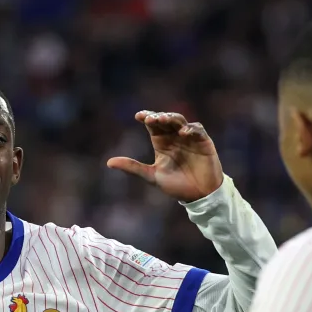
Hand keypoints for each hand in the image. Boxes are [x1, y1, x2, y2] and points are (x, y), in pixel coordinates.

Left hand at [107, 111, 223, 202]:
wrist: (199, 195)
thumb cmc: (177, 186)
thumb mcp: (152, 176)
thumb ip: (133, 167)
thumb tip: (109, 162)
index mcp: (161, 143)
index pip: (153, 125)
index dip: (147, 117)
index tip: (139, 116)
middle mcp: (174, 137)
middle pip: (165, 120)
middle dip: (158, 117)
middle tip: (151, 119)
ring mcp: (189, 138)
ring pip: (180, 121)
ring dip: (172, 119)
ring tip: (164, 120)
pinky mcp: (203, 141)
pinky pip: (197, 130)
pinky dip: (191, 129)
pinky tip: (183, 133)